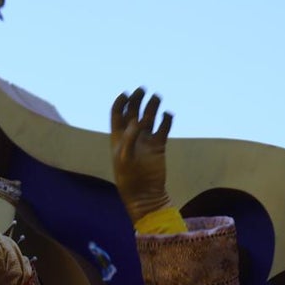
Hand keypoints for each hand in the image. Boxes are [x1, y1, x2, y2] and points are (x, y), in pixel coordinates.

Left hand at [110, 87, 172, 223]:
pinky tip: (168, 114)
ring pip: (150, 117)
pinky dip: (167, 119)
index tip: (126, 93)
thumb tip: (137, 121)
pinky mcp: (159, 146)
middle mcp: (132, 136)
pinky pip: (164, 128)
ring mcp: (146, 140)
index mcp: (118, 137)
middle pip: (133, 112)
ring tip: (156, 98)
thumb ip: (129, 138)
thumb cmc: (129, 178)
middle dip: (137, 99)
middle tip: (142, 90)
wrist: (144, 194)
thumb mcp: (125, 158)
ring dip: (152, 106)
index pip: (117, 114)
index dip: (120, 102)